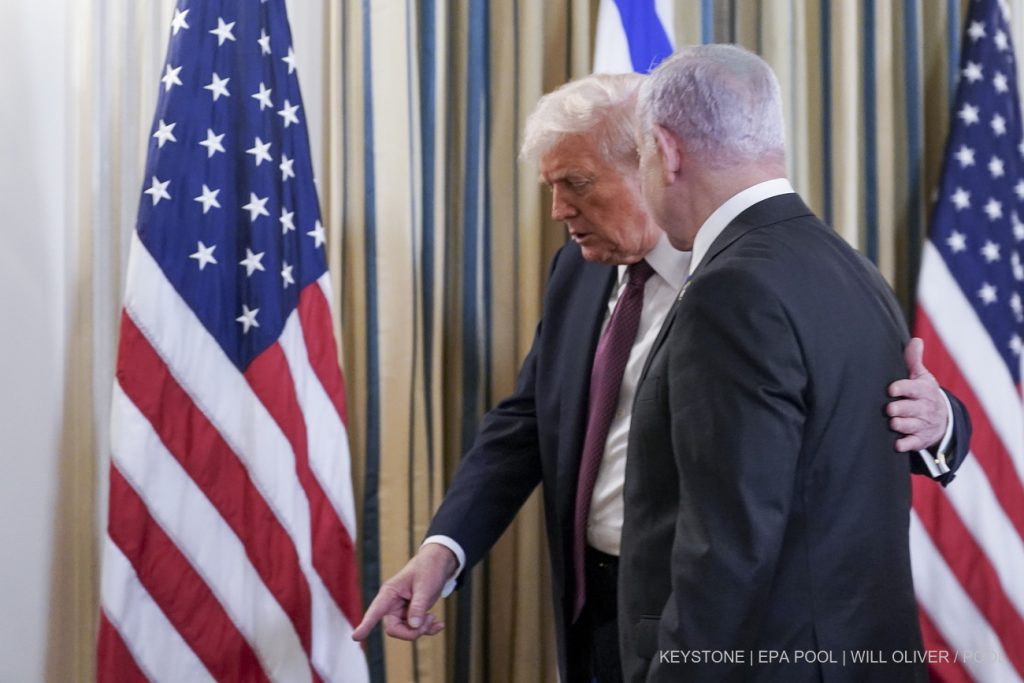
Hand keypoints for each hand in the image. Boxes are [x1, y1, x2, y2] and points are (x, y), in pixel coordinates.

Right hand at [351, 543, 455, 640]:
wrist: (438, 564)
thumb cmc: (428, 569)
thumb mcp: (425, 586)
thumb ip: (418, 606)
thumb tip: (414, 625)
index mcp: (389, 593)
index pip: (375, 611)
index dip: (366, 624)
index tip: (356, 637)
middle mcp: (392, 604)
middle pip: (394, 629)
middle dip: (412, 631)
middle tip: (429, 621)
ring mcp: (401, 610)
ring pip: (406, 631)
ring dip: (422, 629)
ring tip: (434, 618)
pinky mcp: (411, 614)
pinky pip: (415, 629)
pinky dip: (428, 629)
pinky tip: (439, 625)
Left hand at [887, 337, 947, 451]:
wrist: (942, 418)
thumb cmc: (924, 393)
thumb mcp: (921, 377)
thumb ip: (914, 361)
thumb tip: (915, 340)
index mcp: (924, 391)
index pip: (914, 389)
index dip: (903, 388)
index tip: (891, 389)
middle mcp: (925, 408)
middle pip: (913, 409)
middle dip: (901, 409)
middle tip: (890, 408)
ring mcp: (923, 424)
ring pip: (912, 426)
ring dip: (902, 425)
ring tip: (893, 423)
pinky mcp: (920, 439)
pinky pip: (914, 444)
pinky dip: (906, 444)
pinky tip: (897, 443)